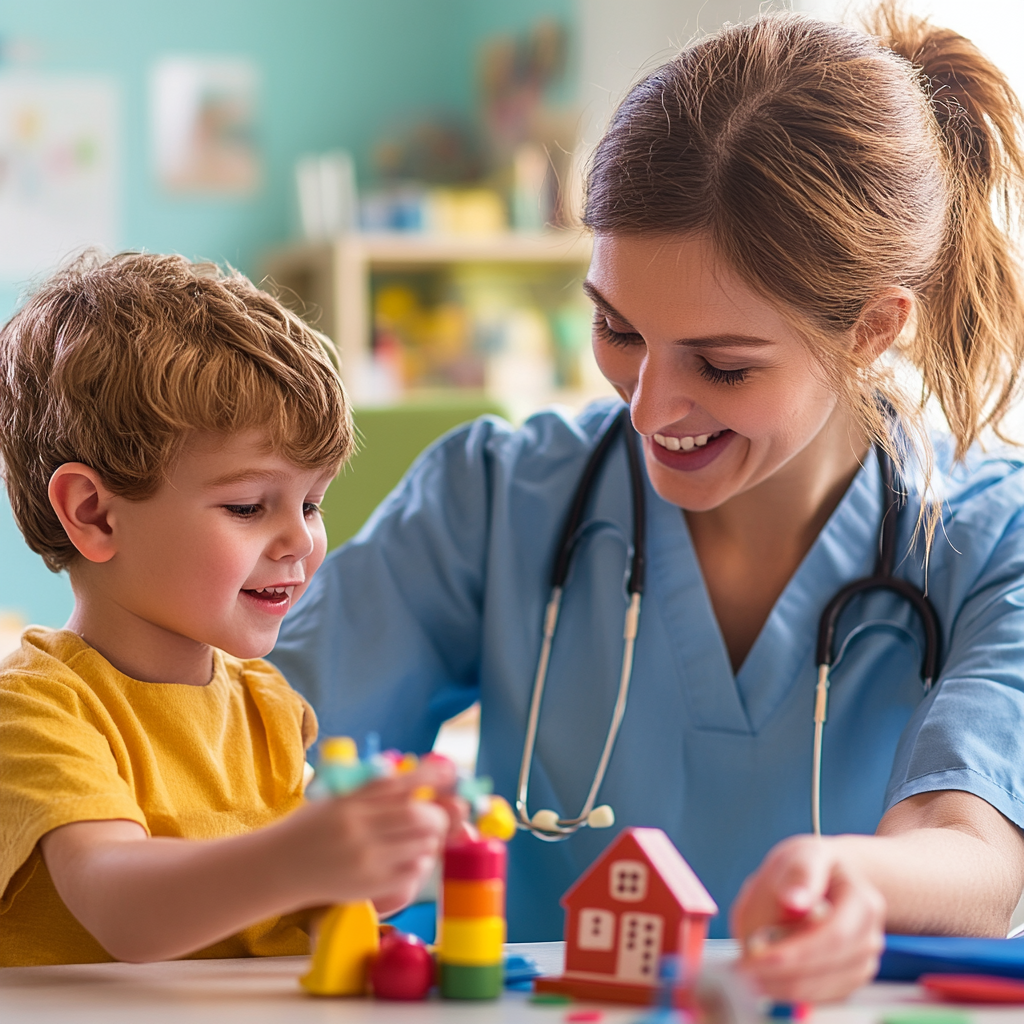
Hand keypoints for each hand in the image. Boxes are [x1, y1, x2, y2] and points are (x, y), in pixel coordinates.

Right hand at [281, 758, 460, 908]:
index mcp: (352, 800)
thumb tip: (419, 779)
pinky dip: (419, 863)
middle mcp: (359, 828)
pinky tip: (407, 859)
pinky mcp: (369, 885)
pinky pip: (412, 872)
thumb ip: (374, 789)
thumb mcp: (338, 796)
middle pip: (418, 817)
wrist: (279, 866)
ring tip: (420, 839)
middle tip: (434, 817)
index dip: (431, 776)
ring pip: (421, 845)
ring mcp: (365, 859)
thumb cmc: (311, 826)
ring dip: (429, 840)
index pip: (401, 783)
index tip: (449, 772)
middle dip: (436, 816)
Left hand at [730, 835, 885, 1002]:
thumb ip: (796, 876)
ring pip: (827, 987)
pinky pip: (824, 996)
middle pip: (831, 965)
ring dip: (785, 986)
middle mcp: (870, 935)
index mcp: (862, 900)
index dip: (795, 951)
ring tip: (748, 973)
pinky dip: (793, 992)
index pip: (834, 934)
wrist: (826, 880)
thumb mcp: (801, 855)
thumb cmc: (809, 868)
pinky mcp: (851, 979)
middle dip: (783, 971)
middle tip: (743, 968)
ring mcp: (864, 960)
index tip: (756, 954)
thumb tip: (793, 900)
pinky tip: (767, 979)